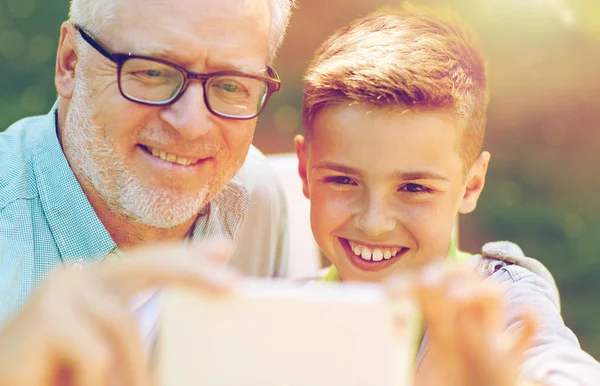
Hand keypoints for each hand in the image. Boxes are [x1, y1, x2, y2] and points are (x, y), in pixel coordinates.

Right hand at [0, 242, 236, 385]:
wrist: (6, 385)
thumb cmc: (58, 374)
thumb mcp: (106, 353)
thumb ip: (135, 337)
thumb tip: (184, 335)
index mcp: (96, 283)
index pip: (150, 261)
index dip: (187, 257)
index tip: (225, 251)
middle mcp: (79, 276)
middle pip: (149, 266)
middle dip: (193, 273)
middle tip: (233, 287)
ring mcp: (60, 292)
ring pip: (123, 326)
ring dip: (129, 372)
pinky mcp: (44, 317)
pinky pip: (97, 354)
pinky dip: (94, 383)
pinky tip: (66, 384)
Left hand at [388, 264, 537, 385]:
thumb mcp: (415, 371)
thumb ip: (400, 347)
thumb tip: (386, 322)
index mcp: (441, 330)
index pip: (428, 291)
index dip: (411, 283)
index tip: (390, 290)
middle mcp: (466, 329)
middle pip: (464, 281)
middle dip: (446, 273)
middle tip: (425, 282)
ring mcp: (490, 342)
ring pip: (494, 297)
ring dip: (477, 289)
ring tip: (453, 297)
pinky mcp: (510, 364)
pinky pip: (529, 333)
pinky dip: (530, 319)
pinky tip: (522, 311)